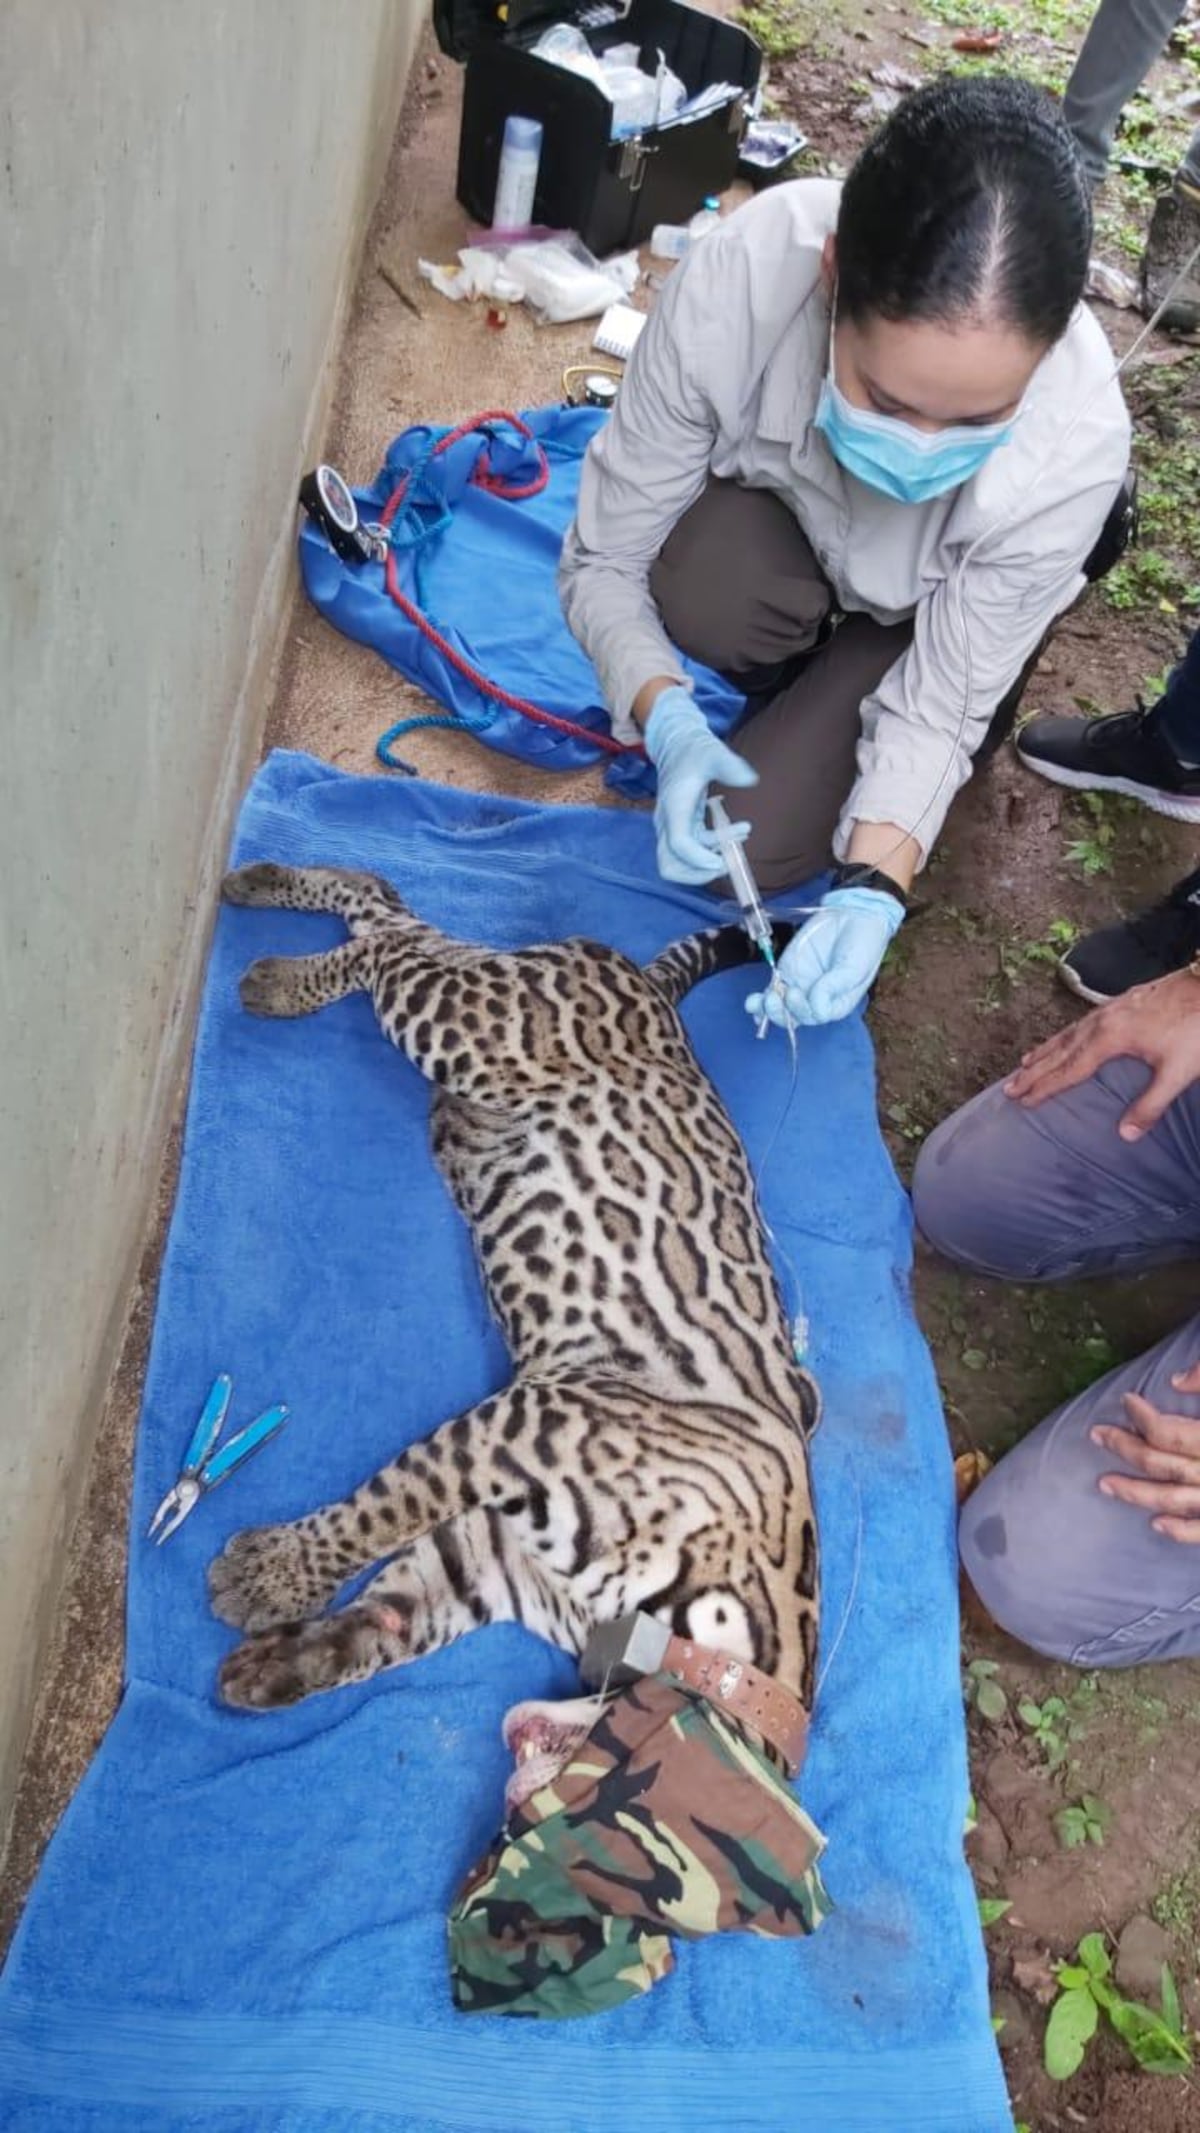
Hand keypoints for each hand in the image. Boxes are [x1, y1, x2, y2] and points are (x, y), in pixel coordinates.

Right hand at [643, 688, 756, 885]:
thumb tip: (751, 780)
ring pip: (679, 865)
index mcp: (674, 807)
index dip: (700, 859)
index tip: (723, 861)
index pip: (679, 845)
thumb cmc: (695, 749)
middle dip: (699, 873)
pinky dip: (712, 852)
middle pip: (670, 866)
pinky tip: (738, 834)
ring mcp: (672, 828)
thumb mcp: (713, 752)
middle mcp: (667, 823)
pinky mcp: (680, 828)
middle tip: (727, 864)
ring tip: (738, 842)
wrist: (677, 745)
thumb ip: (730, 765)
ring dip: (707, 864)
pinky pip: (691, 853)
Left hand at [745, 885, 903, 1028]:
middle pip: (794, 1017)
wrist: (853, 915)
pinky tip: (753, 1003)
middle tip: (775, 998)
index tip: (798, 991)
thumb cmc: (862, 945)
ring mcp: (800, 986)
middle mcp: (816, 999)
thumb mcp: (853, 968)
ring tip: (762, 1001)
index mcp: (836, 1003)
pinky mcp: (787, 971)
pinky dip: (761, 1000)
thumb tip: (815, 1005)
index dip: (803, 1010)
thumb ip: (833, 987)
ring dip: (767, 1010)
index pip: (815, 1016)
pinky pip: (772, 990)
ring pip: (780, 1008)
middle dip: (781, 1012)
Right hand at [1004, 968, 1199, 1139]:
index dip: (1045, 1087)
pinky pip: (1080, 1023)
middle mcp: (1101, 1022)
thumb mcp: (1178, 1071)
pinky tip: (1065, 1038)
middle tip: (1009, 1089)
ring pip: (1067, 1034)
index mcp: (1110, 1038)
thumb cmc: (1196, 1027)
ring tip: (1024, 1064)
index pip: (1069, 1069)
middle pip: (1059, 1051)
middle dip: (1033, 1072)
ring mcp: (1108, 1008)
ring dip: (1044, 1052)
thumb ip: (1151, 1104)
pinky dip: (1063, 1035)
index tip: (1023, 1100)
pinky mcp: (1119, 1002)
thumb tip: (1126, 1135)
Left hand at [1091, 1363, 1199, 1541]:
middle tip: (1096, 1435)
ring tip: (1104, 1484)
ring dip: (1136, 1492)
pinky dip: (1180, 1531)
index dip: (1143, 1416)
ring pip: (1173, 1499)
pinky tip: (1155, 1524)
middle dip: (1125, 1448)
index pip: (1169, 1433)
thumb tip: (1175, 1379)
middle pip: (1161, 1463)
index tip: (1126, 1401)